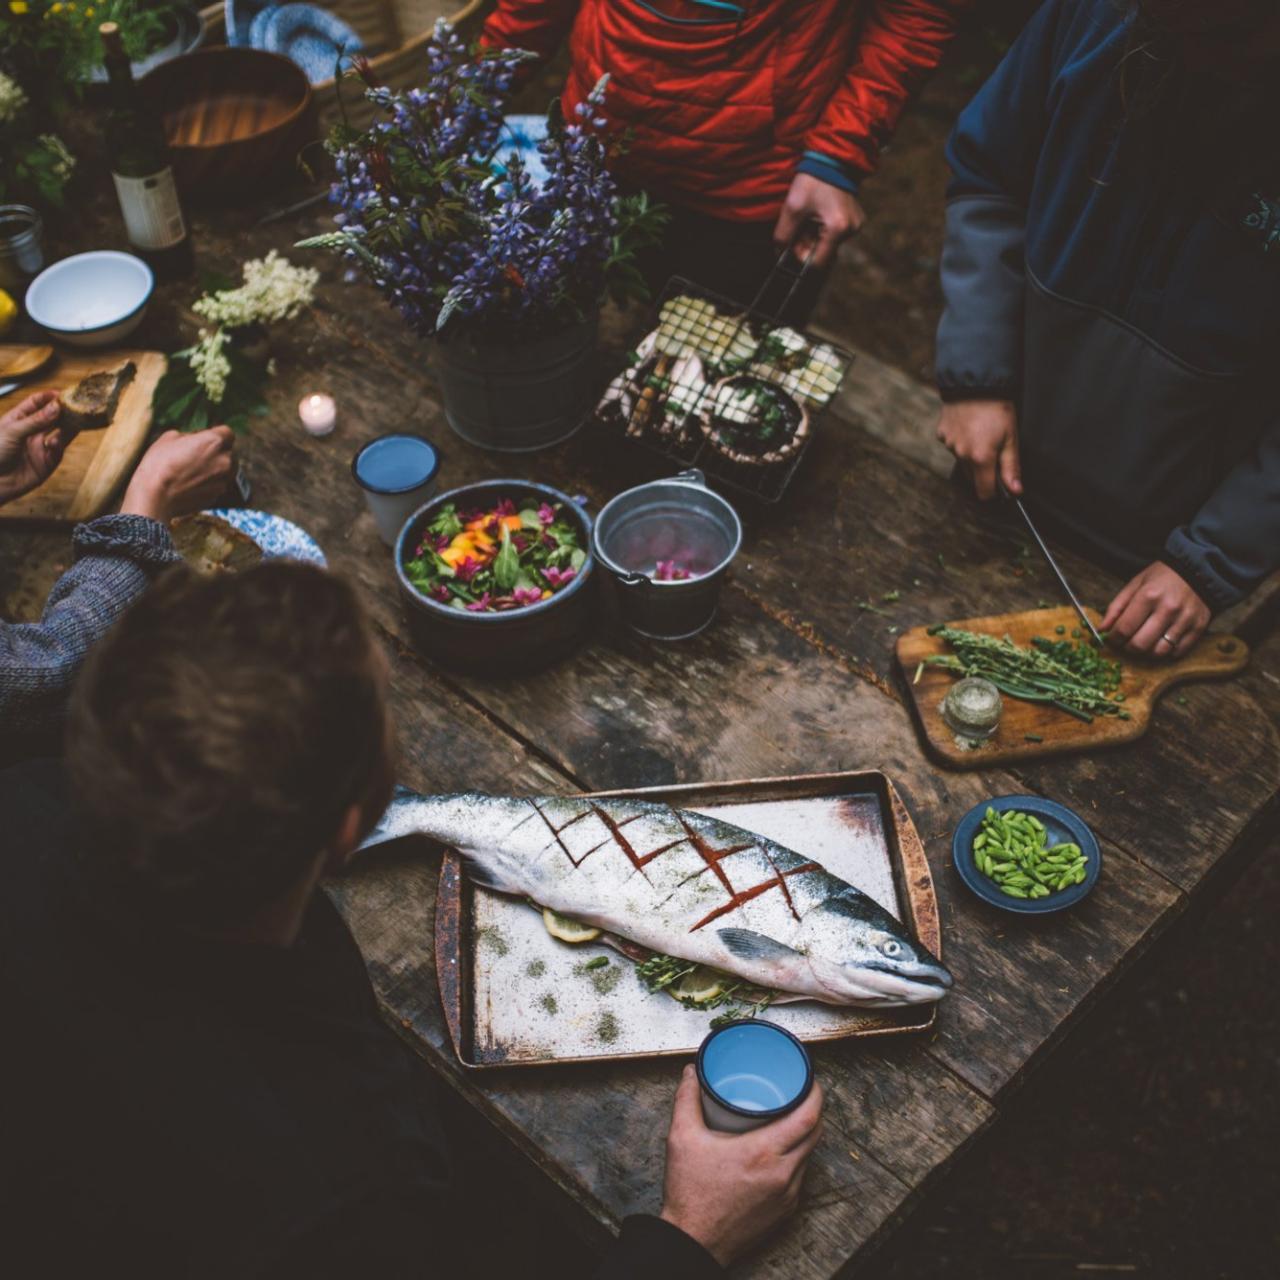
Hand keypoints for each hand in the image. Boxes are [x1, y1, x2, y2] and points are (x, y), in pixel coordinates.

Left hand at [0, 391, 64, 504]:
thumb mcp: (12, 431)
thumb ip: (36, 420)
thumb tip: (56, 407)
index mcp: (18, 420)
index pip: (36, 403)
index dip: (48, 397)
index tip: (62, 394)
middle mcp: (31, 432)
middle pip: (52, 418)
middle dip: (64, 411)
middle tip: (76, 406)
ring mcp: (39, 447)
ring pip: (60, 434)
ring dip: (68, 428)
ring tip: (75, 421)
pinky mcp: (46, 463)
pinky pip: (58, 453)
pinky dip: (58, 447)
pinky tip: (53, 444)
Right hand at [120, 427, 235, 523]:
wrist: (156, 497)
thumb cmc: (159, 464)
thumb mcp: (169, 438)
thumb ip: (189, 436)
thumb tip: (194, 439)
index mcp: (214, 442)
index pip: (227, 432)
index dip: (216, 434)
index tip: (206, 438)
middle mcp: (225, 460)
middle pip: (228, 451)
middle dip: (216, 451)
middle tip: (197, 455)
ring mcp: (224, 479)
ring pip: (227, 468)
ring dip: (216, 467)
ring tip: (195, 470)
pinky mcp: (219, 494)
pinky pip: (219, 483)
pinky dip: (211, 481)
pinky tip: (194, 483)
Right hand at [659, 1065, 823, 1266]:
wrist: (694, 1241)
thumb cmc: (691, 1194)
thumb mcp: (683, 1139)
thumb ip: (687, 1099)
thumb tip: (691, 1074)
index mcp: (763, 1153)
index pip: (808, 1118)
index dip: (815, 1094)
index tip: (809, 1080)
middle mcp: (782, 1174)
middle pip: (815, 1134)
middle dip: (812, 1110)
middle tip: (799, 1094)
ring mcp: (787, 1195)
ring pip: (809, 1155)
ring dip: (804, 1135)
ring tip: (788, 1119)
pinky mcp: (785, 1210)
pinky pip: (800, 1176)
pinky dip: (796, 1158)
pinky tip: (779, 1151)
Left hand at [773, 173, 865, 268]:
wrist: (831, 158)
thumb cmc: (812, 181)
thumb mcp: (792, 209)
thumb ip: (784, 236)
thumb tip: (780, 254)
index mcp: (838, 229)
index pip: (818, 263)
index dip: (801, 259)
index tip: (792, 246)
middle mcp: (851, 230)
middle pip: (823, 254)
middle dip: (807, 244)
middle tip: (798, 226)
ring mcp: (856, 225)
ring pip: (829, 244)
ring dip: (814, 236)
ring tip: (809, 215)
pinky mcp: (856, 220)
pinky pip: (835, 234)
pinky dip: (823, 229)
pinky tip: (818, 213)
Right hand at [936, 399, 1020, 500]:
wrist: (976, 383)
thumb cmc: (997, 408)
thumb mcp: (1011, 437)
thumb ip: (1011, 467)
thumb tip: (1015, 491)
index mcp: (981, 458)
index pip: (983, 492)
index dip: (993, 491)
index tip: (1000, 483)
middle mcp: (962, 455)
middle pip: (972, 478)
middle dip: (983, 471)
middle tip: (994, 450)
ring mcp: (949, 445)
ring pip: (962, 461)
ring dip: (970, 456)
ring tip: (981, 434)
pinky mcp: (941, 435)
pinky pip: (952, 446)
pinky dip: (960, 442)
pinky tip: (969, 427)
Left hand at [1102, 561, 1210, 658]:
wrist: (1197, 570)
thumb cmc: (1162, 577)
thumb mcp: (1135, 584)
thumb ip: (1116, 607)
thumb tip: (1102, 629)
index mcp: (1149, 596)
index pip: (1124, 629)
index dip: (1113, 639)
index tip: (1112, 639)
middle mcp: (1168, 609)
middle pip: (1140, 644)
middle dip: (1127, 648)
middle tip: (1126, 643)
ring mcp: (1185, 620)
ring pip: (1159, 652)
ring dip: (1146, 653)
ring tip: (1142, 643)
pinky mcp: (1198, 627)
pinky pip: (1178, 652)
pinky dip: (1166, 652)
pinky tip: (1160, 643)